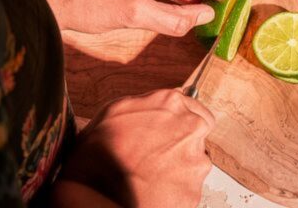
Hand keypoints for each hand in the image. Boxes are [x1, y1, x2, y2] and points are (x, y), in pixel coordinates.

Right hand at [60, 89, 215, 206]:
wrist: (101, 196)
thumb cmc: (100, 154)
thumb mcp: (112, 113)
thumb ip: (143, 104)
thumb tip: (153, 104)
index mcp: (170, 103)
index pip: (192, 106)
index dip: (178, 121)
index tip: (169, 130)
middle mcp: (190, 127)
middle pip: (197, 132)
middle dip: (182, 142)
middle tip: (158, 154)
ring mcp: (196, 159)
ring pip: (194, 161)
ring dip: (178, 166)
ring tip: (151, 174)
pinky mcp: (194, 188)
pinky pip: (188, 186)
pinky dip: (175, 188)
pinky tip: (154, 188)